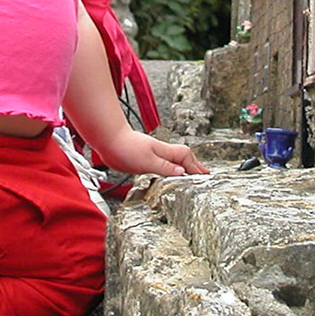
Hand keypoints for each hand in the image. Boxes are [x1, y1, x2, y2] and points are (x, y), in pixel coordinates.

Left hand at [94, 129, 208, 178]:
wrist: (109, 140)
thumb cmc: (126, 148)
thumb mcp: (147, 162)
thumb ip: (164, 168)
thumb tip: (182, 172)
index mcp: (165, 151)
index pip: (186, 158)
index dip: (195, 167)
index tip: (205, 175)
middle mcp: (161, 152)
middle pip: (184, 157)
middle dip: (195, 165)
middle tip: (205, 174)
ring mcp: (154, 155)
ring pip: (175, 160)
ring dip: (185, 166)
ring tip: (193, 174)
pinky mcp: (146, 159)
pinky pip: (165, 164)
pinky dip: (173, 168)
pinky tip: (172, 172)